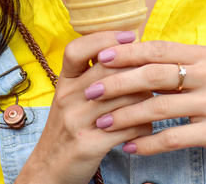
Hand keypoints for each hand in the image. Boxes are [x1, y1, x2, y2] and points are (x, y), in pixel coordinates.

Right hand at [17, 30, 154, 183]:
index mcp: (63, 82)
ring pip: (123, 97)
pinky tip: (147, 126)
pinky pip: (127, 127)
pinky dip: (143, 125)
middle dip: (137, 67)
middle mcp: (67, 97)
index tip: (129, 35)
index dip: (103, 38)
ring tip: (156, 100)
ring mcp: (76, 121)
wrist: (48, 170)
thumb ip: (91, 77)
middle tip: (157, 70)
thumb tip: (128, 51)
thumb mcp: (71, 99)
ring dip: (146, 97)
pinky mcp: (89, 144)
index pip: (76, 49)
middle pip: (107, 69)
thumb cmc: (69, 129)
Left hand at [85, 39, 205, 175]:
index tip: (98, 57)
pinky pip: (176, 137)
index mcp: (205, 56)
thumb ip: (183, 65)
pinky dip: (149, 143)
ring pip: (159, 107)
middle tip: (90, 91)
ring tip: (101, 123)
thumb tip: (141, 58)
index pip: (157, 49)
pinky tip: (130, 147)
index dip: (126, 53)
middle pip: (153, 75)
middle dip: (117, 83)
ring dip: (125, 116)